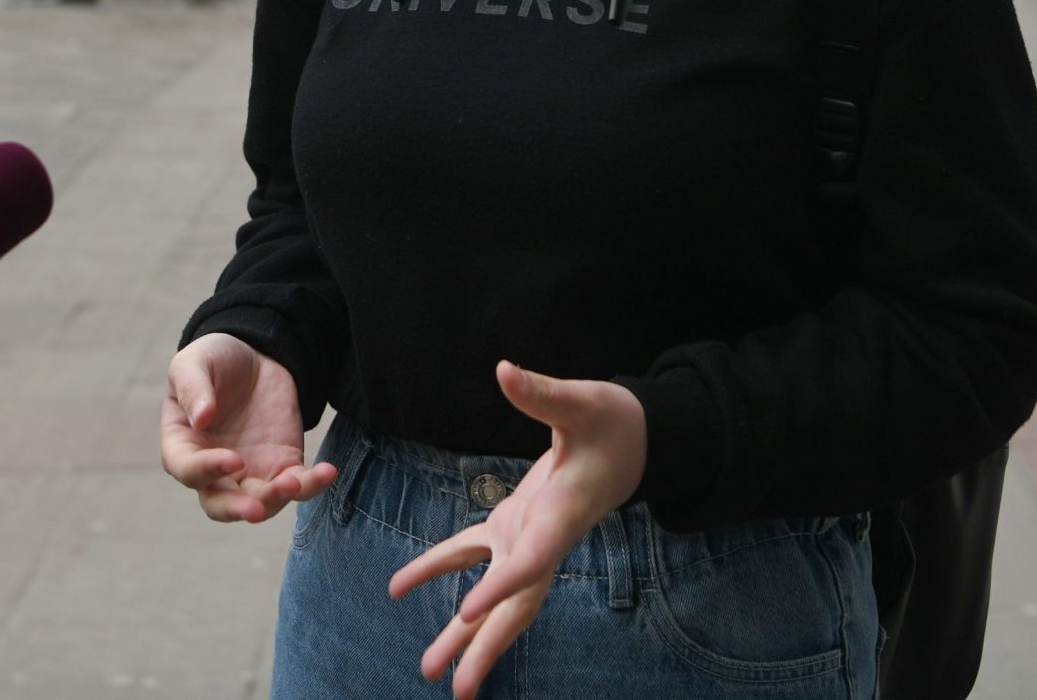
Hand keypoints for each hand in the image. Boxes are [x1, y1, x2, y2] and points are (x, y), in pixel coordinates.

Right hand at [161, 334, 335, 522]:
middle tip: (256, 509)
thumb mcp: (194, 363)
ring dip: (275, 500)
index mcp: (183, 446)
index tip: (233, 460)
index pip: (188, 470)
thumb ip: (193, 388)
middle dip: (238, 510)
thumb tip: (200, 419)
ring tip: (293, 483)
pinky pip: (297, 485)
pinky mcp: (282, 465)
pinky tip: (327, 472)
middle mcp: (213, 470)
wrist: (254, 356)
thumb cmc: (214, 361)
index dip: (207, 470)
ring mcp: (250, 472)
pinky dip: (311, 484)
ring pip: (260, 502)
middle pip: (220, 503)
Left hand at [390, 362, 646, 699]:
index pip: (530, 559)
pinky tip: (399, 587)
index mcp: (561, 514)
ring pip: (494, 595)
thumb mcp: (583, 401)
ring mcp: (528, 535)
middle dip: (486, 645)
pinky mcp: (515, 522)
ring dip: (464, 632)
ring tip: (429, 670)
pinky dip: (435, 570)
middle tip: (457, 689)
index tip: (469, 612)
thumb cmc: (615, 421)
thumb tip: (504, 369)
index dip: (501, 586)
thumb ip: (543, 393)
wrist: (638, 439)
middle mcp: (544, 538)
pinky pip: (470, 554)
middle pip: (515, 604)